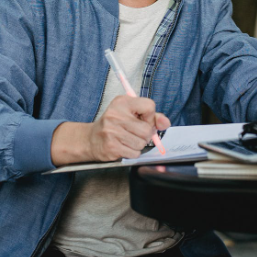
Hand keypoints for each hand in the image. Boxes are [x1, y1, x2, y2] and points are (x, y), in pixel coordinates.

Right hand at [51, 96, 170, 165]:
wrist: (91, 139)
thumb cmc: (114, 124)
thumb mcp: (131, 113)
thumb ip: (152, 116)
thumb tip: (165, 123)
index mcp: (122, 102)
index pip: (149, 106)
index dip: (150, 117)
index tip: (142, 119)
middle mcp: (115, 115)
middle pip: (147, 129)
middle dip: (145, 135)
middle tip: (135, 133)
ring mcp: (112, 131)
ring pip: (141, 143)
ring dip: (138, 145)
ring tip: (127, 140)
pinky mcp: (111, 147)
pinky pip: (134, 153)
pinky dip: (132, 153)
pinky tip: (123, 146)